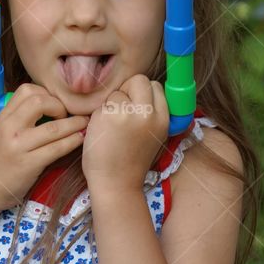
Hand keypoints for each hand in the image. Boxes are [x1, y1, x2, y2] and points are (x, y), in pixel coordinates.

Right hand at [0, 83, 88, 213]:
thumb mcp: (3, 132)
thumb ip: (21, 118)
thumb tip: (51, 104)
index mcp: (3, 117)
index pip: (26, 90)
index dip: (47, 93)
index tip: (55, 104)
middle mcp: (9, 128)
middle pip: (40, 101)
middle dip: (60, 105)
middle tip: (68, 115)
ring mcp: (19, 146)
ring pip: (53, 127)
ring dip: (74, 124)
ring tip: (84, 124)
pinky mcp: (29, 164)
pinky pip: (57, 148)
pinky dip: (72, 141)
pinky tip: (79, 139)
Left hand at [82, 74, 168, 191]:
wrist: (116, 183)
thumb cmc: (130, 160)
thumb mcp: (153, 135)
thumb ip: (151, 113)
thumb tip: (144, 88)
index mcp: (164, 118)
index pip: (155, 85)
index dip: (142, 93)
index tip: (135, 107)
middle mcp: (149, 113)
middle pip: (139, 80)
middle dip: (127, 91)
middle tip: (121, 113)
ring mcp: (128, 113)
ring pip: (117, 91)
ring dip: (111, 106)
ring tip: (112, 128)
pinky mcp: (108, 116)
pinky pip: (102, 103)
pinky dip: (99, 115)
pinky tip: (102, 132)